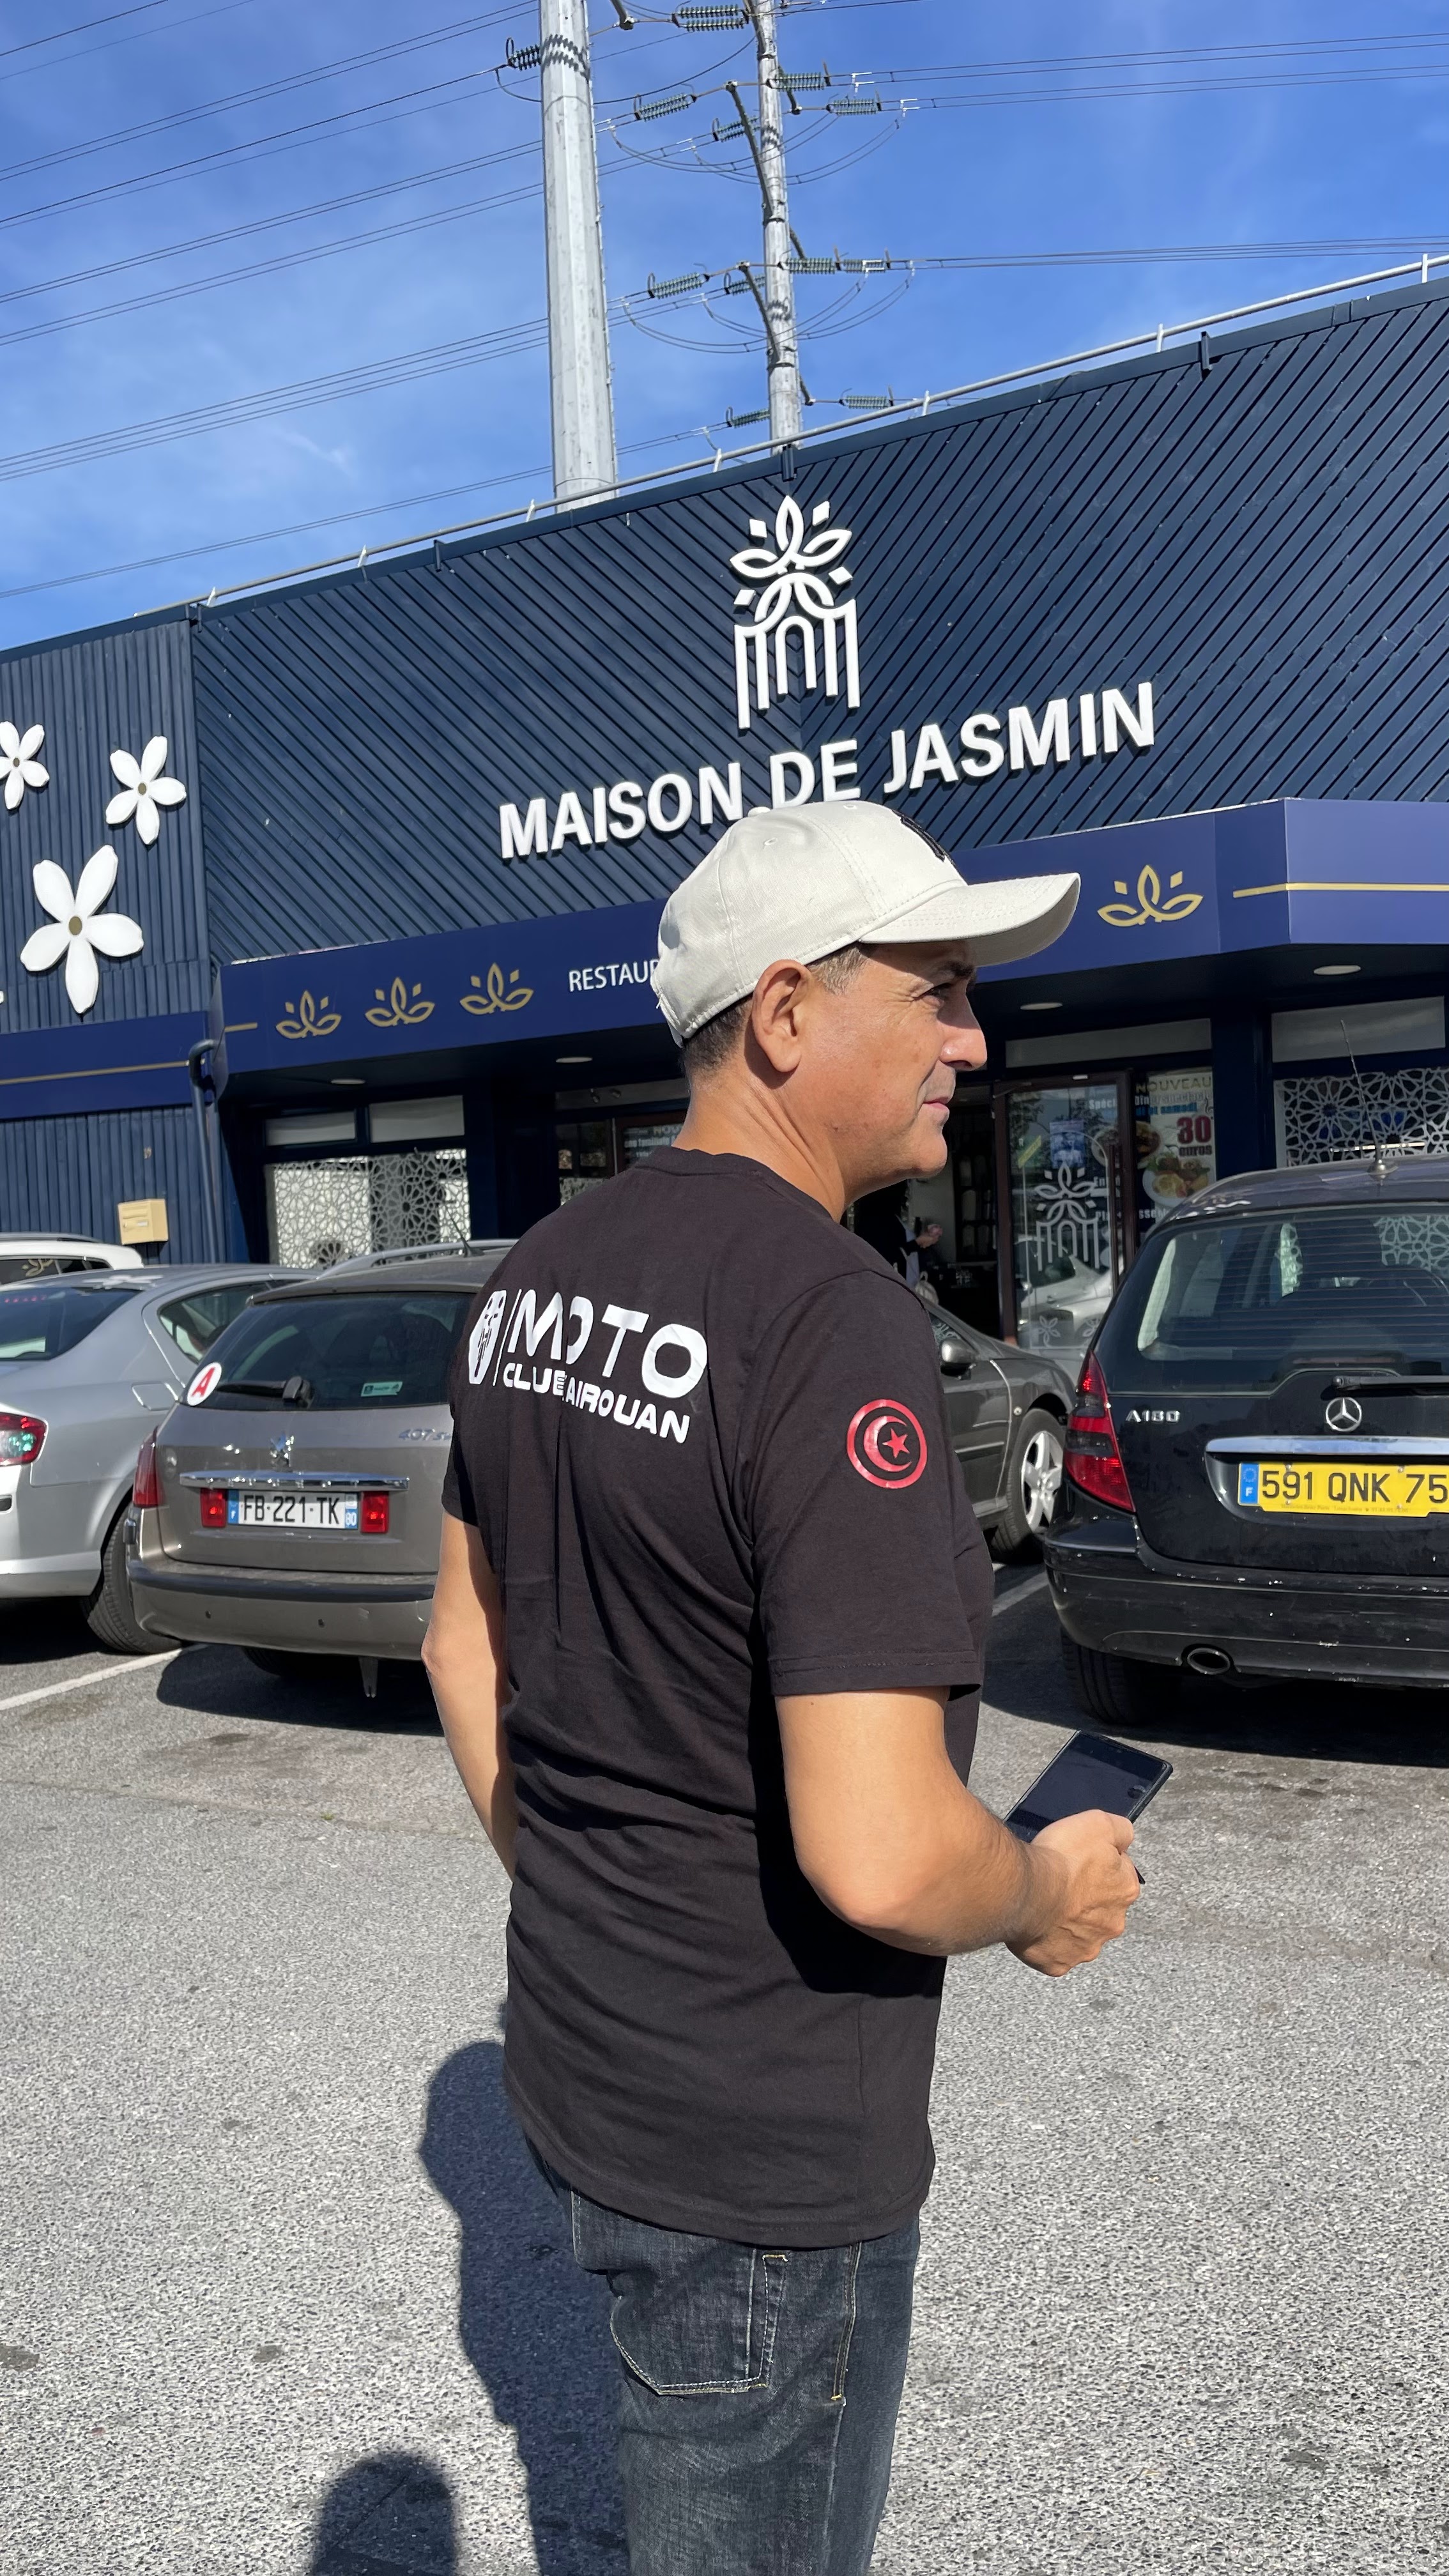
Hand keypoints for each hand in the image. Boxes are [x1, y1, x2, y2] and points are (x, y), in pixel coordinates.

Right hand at [1008, 1809, 1140, 1977]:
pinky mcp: (1060, 1963)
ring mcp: (1086, 1947)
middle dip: (1086, 1899)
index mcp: (1126, 1891)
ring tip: (1045, 1905)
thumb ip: (1121, 1830)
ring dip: (1068, 1922)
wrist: (1026, 1891)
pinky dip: (1047, 1943)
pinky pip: (1055, 1953)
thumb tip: (1125, 1839)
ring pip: (1080, 1933)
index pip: (1120, 1875)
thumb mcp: (1098, 1823)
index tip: (1079, 1860)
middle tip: (1060, 1884)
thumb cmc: (1061, 1858)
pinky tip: (1035, 1927)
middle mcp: (1112, 1924)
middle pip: (1101, 1908)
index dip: (1099, 1865)